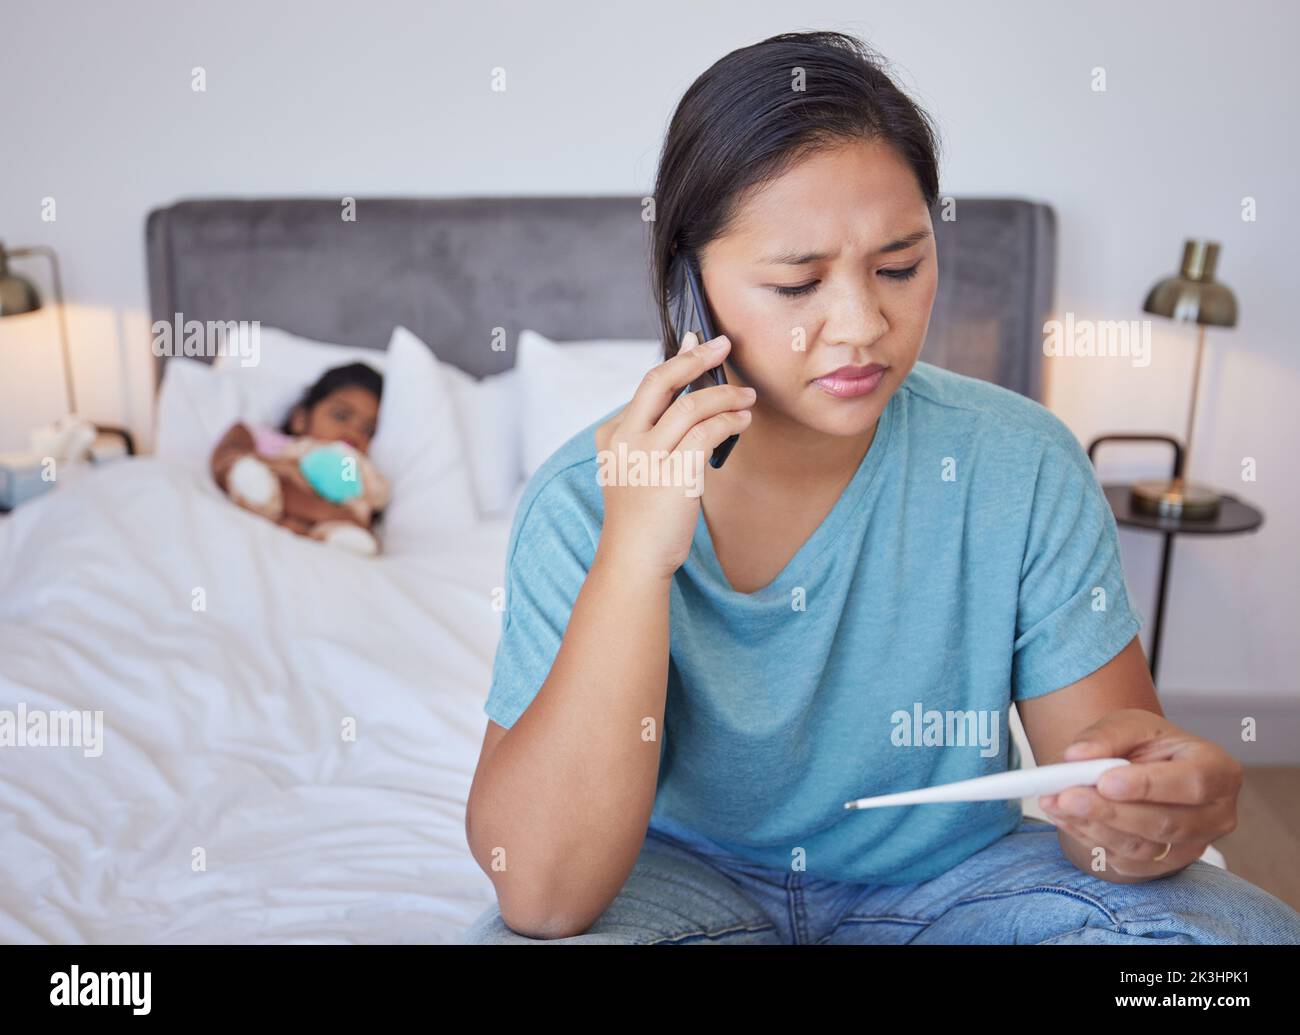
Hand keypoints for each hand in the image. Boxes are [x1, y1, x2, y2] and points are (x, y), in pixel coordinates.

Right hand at [593, 331, 753, 580]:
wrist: (635, 559)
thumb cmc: (642, 518)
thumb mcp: (635, 469)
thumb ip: (652, 437)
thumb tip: (691, 402)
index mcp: (612, 435)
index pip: (648, 388)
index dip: (678, 361)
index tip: (697, 343)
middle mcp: (625, 439)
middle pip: (660, 380)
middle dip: (695, 357)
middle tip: (723, 344)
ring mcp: (647, 456)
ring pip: (691, 405)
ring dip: (725, 395)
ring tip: (747, 396)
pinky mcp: (673, 474)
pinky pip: (708, 433)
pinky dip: (730, 421)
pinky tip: (742, 421)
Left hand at [1038, 708, 1242, 879]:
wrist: (1144, 772)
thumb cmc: (1148, 746)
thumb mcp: (1132, 725)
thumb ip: (1106, 735)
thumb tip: (1076, 755)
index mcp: (1219, 771)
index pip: (1192, 783)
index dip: (1148, 785)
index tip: (1104, 781)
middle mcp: (1215, 816)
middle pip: (1166, 823)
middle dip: (1110, 811)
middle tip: (1066, 795)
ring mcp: (1193, 847)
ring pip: (1144, 848)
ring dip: (1093, 827)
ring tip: (1055, 803)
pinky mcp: (1165, 866)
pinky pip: (1126, 861)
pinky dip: (1089, 839)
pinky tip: (1064, 817)